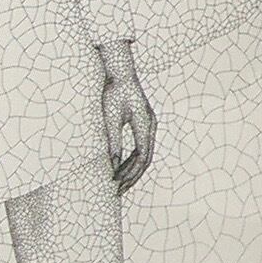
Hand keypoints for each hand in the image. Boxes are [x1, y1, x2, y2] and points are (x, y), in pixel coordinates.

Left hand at [99, 40, 157, 192]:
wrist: (120, 72)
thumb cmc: (114, 91)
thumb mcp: (110, 117)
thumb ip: (112, 142)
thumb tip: (112, 164)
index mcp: (145, 124)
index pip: (141, 156)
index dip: (129, 172)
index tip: (115, 183)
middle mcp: (150, 126)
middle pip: (145, 159)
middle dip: (131, 176)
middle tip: (117, 190)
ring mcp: (149, 125)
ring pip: (144, 155)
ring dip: (132, 170)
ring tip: (118, 183)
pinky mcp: (143, 123)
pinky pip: (140, 147)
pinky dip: (131, 160)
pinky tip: (120, 167)